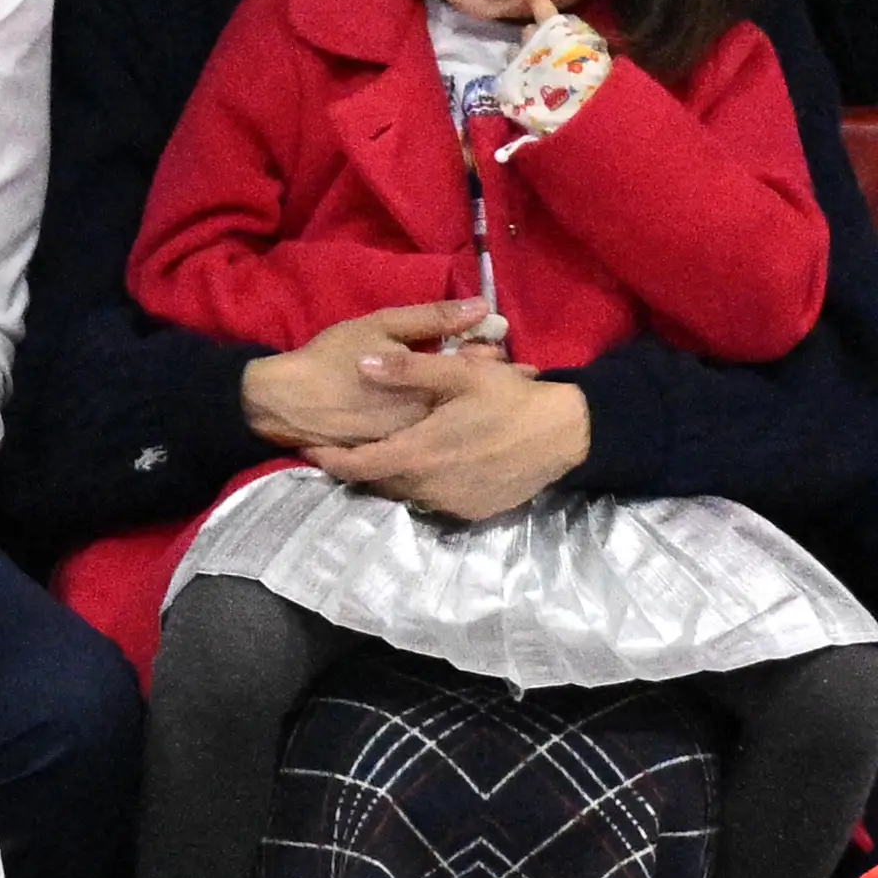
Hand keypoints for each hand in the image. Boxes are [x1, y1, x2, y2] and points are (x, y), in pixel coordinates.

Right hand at [243, 299, 497, 451]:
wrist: (287, 404)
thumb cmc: (333, 358)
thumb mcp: (383, 326)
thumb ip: (433, 319)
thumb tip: (482, 306)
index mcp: (429, 384)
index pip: (480, 375)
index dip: (505, 370)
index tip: (525, 369)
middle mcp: (427, 418)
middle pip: (473, 409)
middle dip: (498, 400)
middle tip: (520, 391)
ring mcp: (411, 443)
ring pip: (456, 432)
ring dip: (477, 422)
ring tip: (498, 416)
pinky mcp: (395, 461)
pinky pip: (432, 453)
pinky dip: (449, 443)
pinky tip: (460, 440)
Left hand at [307, 354, 590, 522]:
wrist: (564, 434)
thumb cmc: (510, 398)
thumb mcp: (460, 374)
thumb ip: (409, 371)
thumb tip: (363, 365)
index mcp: (419, 454)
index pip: (360, 466)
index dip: (332, 460)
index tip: (312, 450)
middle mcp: (430, 488)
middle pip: (382, 482)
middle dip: (364, 466)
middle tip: (352, 446)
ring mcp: (453, 505)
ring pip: (409, 493)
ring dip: (396, 475)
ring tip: (392, 451)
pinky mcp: (474, 512)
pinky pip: (436, 501)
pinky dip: (426, 485)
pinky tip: (433, 464)